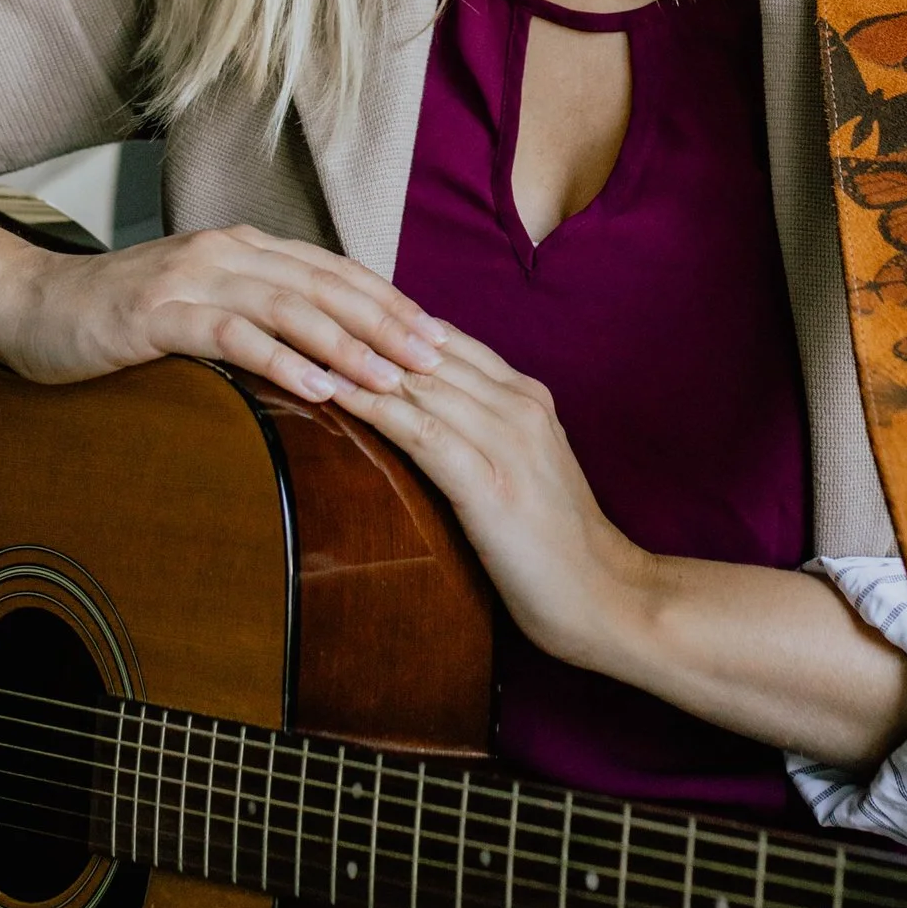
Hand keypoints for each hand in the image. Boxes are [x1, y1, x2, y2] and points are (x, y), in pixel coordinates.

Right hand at [0, 222, 445, 408]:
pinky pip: (233, 335)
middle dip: (386, 324)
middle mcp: (226, 252)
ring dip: (347, 345)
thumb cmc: (116, 319)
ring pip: (289, 308)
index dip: (389, 303)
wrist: (27, 306)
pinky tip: (320, 389)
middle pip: (325, 285)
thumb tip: (327, 354)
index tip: (439, 338)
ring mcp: (191, 278)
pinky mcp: (157, 313)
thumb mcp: (198, 310)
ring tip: (394, 379)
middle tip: (436, 360)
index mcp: (244, 249)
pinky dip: (282, 361)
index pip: (334, 272)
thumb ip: (256, 316)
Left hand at [328, 322, 642, 672]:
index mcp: (528, 398)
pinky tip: (332, 393)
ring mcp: (506, 441)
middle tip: (302, 314)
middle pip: (425, 350)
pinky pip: (419, 430)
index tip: (335, 310)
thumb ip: (487, 433)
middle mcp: (518, 406)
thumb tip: (425, 418)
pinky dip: (373, 406)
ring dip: (356, 360)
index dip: (389, 322)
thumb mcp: (526, 470)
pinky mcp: (488, 482)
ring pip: (419, 381)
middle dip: (362, 330)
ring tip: (301, 341)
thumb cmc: (557, 545)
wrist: (605, 597)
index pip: (447, 339)